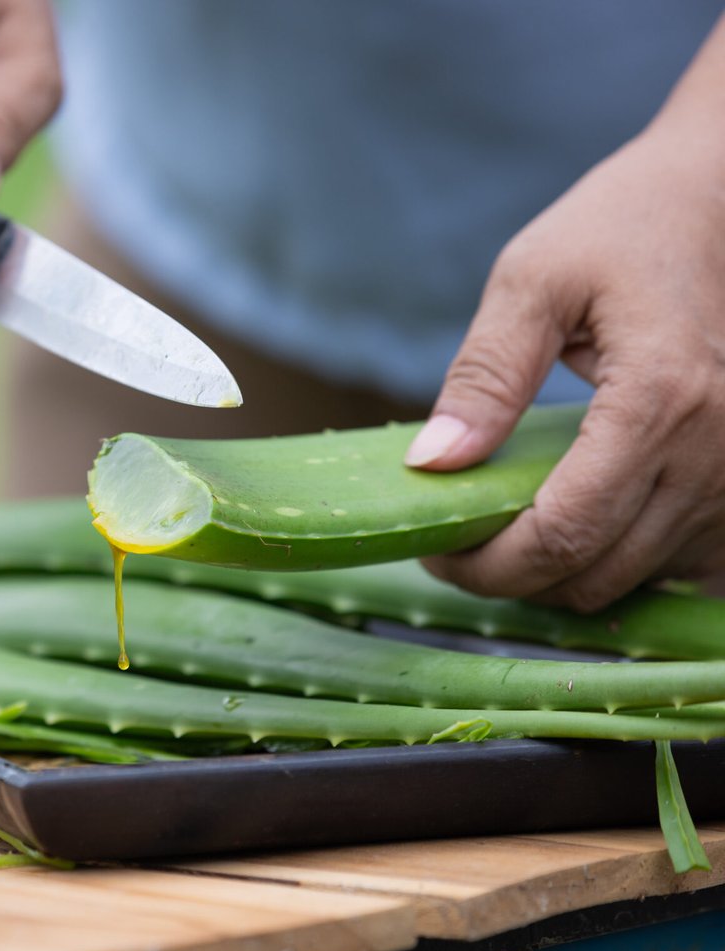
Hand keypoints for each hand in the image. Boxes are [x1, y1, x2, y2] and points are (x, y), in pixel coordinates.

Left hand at [406, 120, 724, 610]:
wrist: (718, 195)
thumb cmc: (620, 226)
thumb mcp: (533, 280)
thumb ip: (485, 376)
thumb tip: (430, 464)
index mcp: (663, 400)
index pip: (563, 534)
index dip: (488, 566)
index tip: (432, 555)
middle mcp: (719, 450)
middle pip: (599, 573)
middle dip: (514, 579)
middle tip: (454, 549)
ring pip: (640, 580)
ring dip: (566, 579)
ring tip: (505, 535)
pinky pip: (688, 565)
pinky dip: (623, 567)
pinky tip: (576, 534)